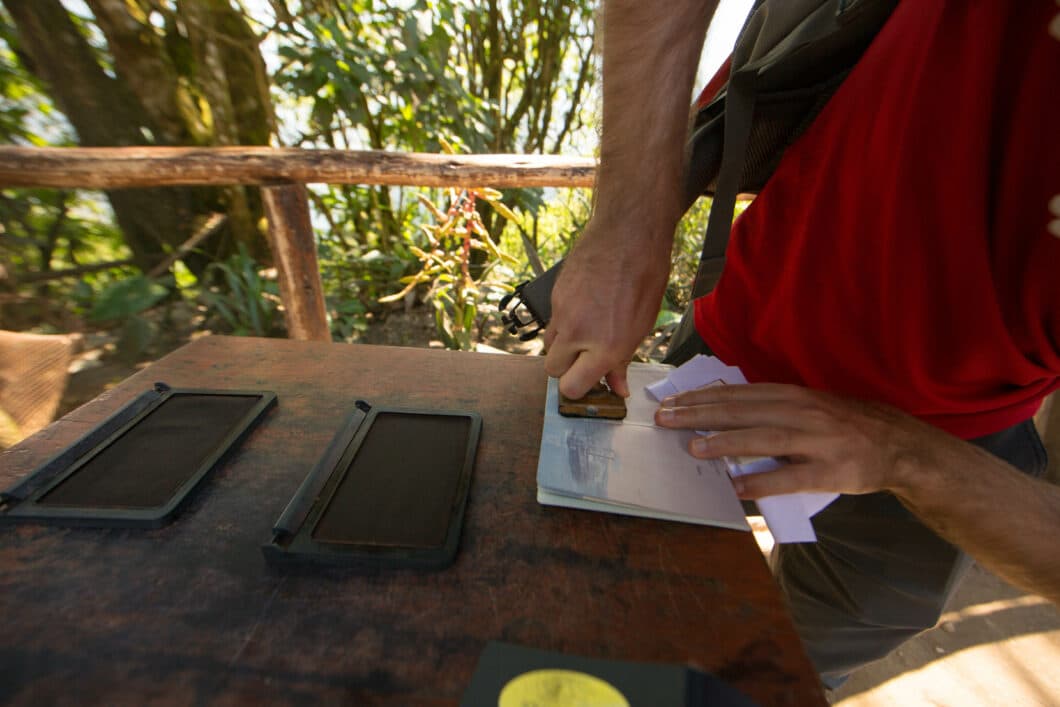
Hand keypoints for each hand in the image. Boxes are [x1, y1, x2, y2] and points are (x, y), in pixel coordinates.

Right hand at [543, 215, 672, 398]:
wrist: (627, 233)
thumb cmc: (644, 277)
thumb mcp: (641, 326)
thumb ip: (622, 361)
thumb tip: (616, 388)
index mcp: (605, 346)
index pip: (572, 387)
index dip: (580, 389)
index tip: (590, 383)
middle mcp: (578, 333)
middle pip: (553, 370)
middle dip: (568, 369)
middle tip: (587, 359)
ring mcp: (562, 313)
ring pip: (549, 345)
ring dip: (564, 347)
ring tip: (587, 332)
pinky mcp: (554, 295)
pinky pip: (553, 320)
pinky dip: (564, 322)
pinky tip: (585, 308)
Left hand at [653, 382, 969, 499]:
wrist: (897, 444)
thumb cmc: (843, 424)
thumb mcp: (807, 406)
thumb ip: (770, 409)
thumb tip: (723, 413)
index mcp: (792, 395)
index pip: (738, 394)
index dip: (703, 398)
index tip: (672, 402)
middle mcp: (802, 412)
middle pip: (742, 411)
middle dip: (700, 414)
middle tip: (666, 419)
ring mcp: (817, 441)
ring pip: (764, 439)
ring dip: (726, 442)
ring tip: (694, 447)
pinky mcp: (829, 471)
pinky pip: (791, 478)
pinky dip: (763, 482)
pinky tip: (737, 488)